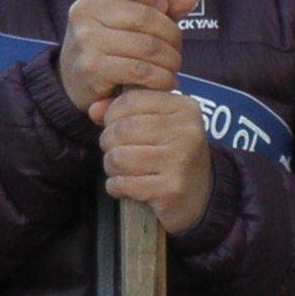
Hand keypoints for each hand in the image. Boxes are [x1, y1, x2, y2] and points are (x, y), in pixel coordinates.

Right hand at [58, 0, 184, 113]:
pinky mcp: (92, 68)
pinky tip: (163, 81)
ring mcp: (86, 39)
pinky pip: (140, 71)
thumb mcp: (131, 18)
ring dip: (170, 61)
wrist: (73, 80)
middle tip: (176, 49)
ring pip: (147, 46)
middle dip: (172, 36)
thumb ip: (162, 6)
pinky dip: (160, 79)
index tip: (162, 7)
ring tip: (172, 67)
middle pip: (145, 16)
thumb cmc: (108, 43)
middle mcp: (84, 10)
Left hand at [98, 84, 212, 233]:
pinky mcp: (171, 188)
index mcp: (184, 108)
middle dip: (108, 142)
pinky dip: (116, 186)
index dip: (111, 114)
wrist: (200, 195)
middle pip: (122, 129)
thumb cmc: (172, 154)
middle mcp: (186, 131)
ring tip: (119, 169)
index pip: (131, 100)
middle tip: (113, 150)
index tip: (112, 126)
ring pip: (119, 157)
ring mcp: (180, 160)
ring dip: (111, 166)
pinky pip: (125, 183)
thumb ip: (124, 111)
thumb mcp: (157, 124)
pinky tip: (123, 186)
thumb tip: (93, 109)